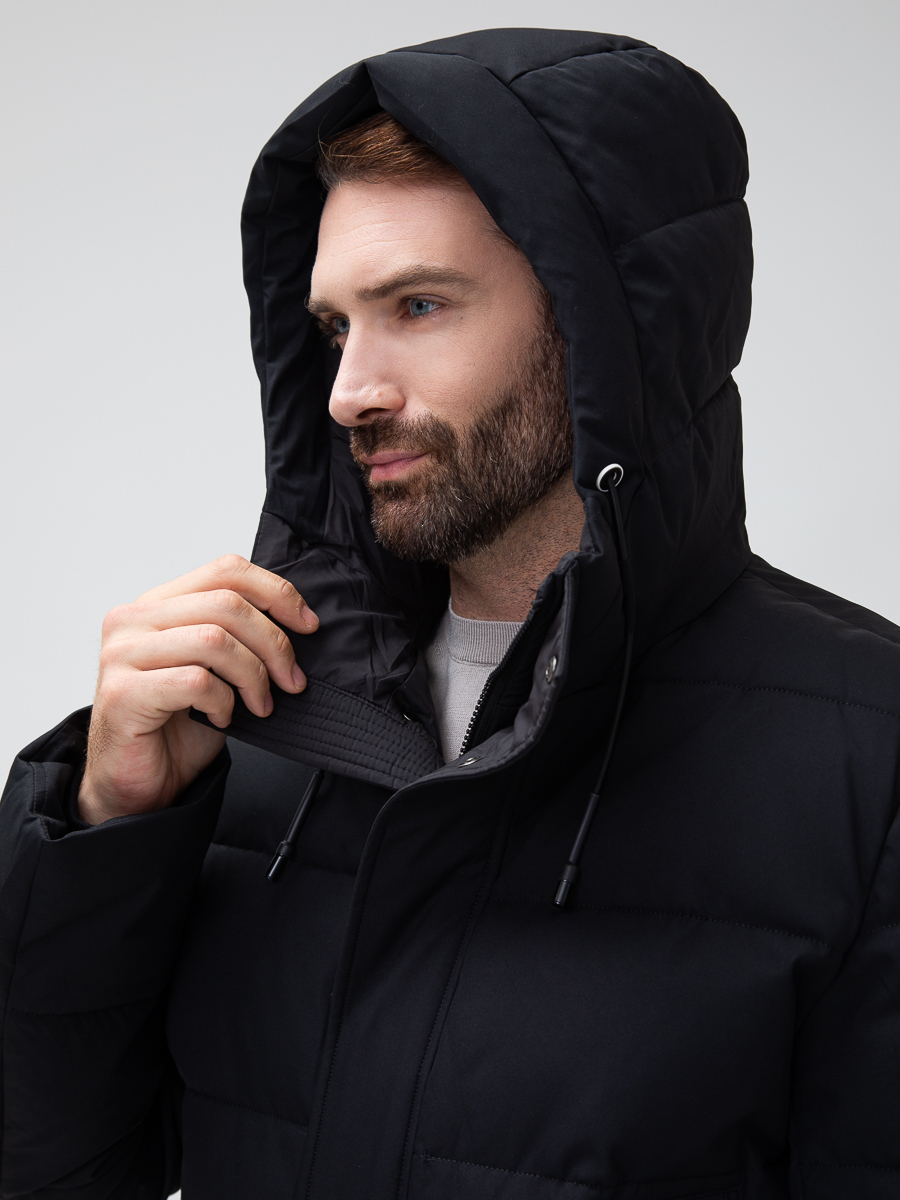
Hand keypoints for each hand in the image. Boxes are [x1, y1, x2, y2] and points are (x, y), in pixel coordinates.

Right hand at [78, 555, 316, 824]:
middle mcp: (133, 619)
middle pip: (226, 604)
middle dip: (274, 643)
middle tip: (292, 680)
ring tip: (259, 705)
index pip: (226, 571)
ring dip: (253, 676)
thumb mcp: (216, 667)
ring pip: (215, 640)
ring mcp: (121, 654)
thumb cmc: (177, 725)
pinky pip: (196, 681)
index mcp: (157, 603)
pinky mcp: (123, 692)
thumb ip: (238, 635)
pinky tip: (223, 717)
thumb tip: (300, 621)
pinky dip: (224, 702)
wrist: (138, 783)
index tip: (308, 624)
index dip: (276, 592)